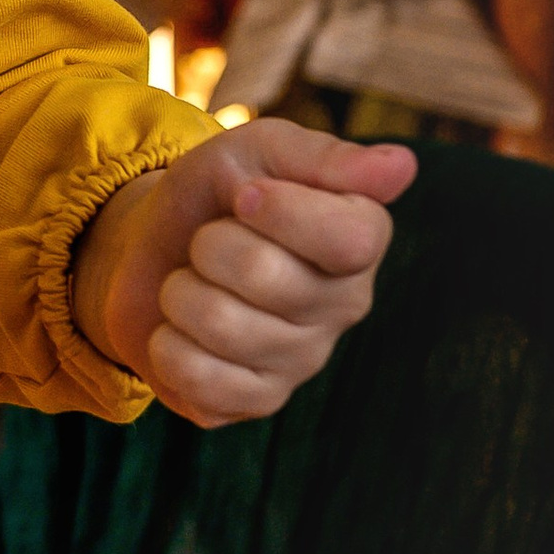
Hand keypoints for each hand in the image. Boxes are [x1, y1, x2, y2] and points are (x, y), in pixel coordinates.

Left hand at [69, 121, 414, 428]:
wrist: (151, 249)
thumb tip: (402, 167)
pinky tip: (183, 332)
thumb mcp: (259, 152)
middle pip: (263, 274)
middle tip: (207, 242)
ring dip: (180, 293)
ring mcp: (305, 360)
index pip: (350, 238)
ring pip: (221, 325)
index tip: (243, 195)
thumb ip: (324, 158)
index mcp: (361, 238)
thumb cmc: (217, 195)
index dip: (281, 212)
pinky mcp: (259, 401)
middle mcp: (345, 304)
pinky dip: (168, 347)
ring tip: (193, 283)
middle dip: (208, 244)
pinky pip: (202, 382)